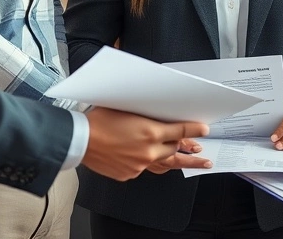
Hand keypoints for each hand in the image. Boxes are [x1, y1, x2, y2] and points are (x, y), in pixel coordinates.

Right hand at [81, 107, 209, 180]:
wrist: (79, 139)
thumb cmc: (99, 120)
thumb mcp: (127, 108)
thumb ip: (146, 112)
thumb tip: (159, 109)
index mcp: (149, 131)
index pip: (180, 131)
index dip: (194, 130)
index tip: (203, 129)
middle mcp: (147, 151)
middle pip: (174, 149)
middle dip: (185, 146)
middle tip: (197, 147)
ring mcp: (139, 165)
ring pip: (162, 161)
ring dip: (177, 159)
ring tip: (197, 162)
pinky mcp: (129, 174)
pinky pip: (144, 168)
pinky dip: (146, 162)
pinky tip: (146, 157)